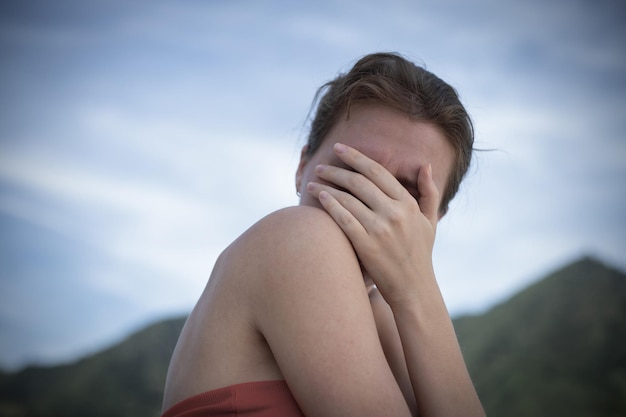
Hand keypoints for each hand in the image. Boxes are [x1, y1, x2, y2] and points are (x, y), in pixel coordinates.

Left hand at [306, 143, 440, 305]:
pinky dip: (329, 205)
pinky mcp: (367, 245)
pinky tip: (319, 197)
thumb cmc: (420, 253)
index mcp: (408, 204)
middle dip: (338, 170)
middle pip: (359, 182)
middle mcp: (394, 213)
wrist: (414, 288)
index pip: (378, 172)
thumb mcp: (430, 221)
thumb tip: (426, 165)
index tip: (341, 148)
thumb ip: (429, 192)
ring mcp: (380, 229)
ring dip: (328, 186)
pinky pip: (343, 219)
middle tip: (322, 165)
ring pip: (348, 198)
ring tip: (314, 180)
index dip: (357, 157)